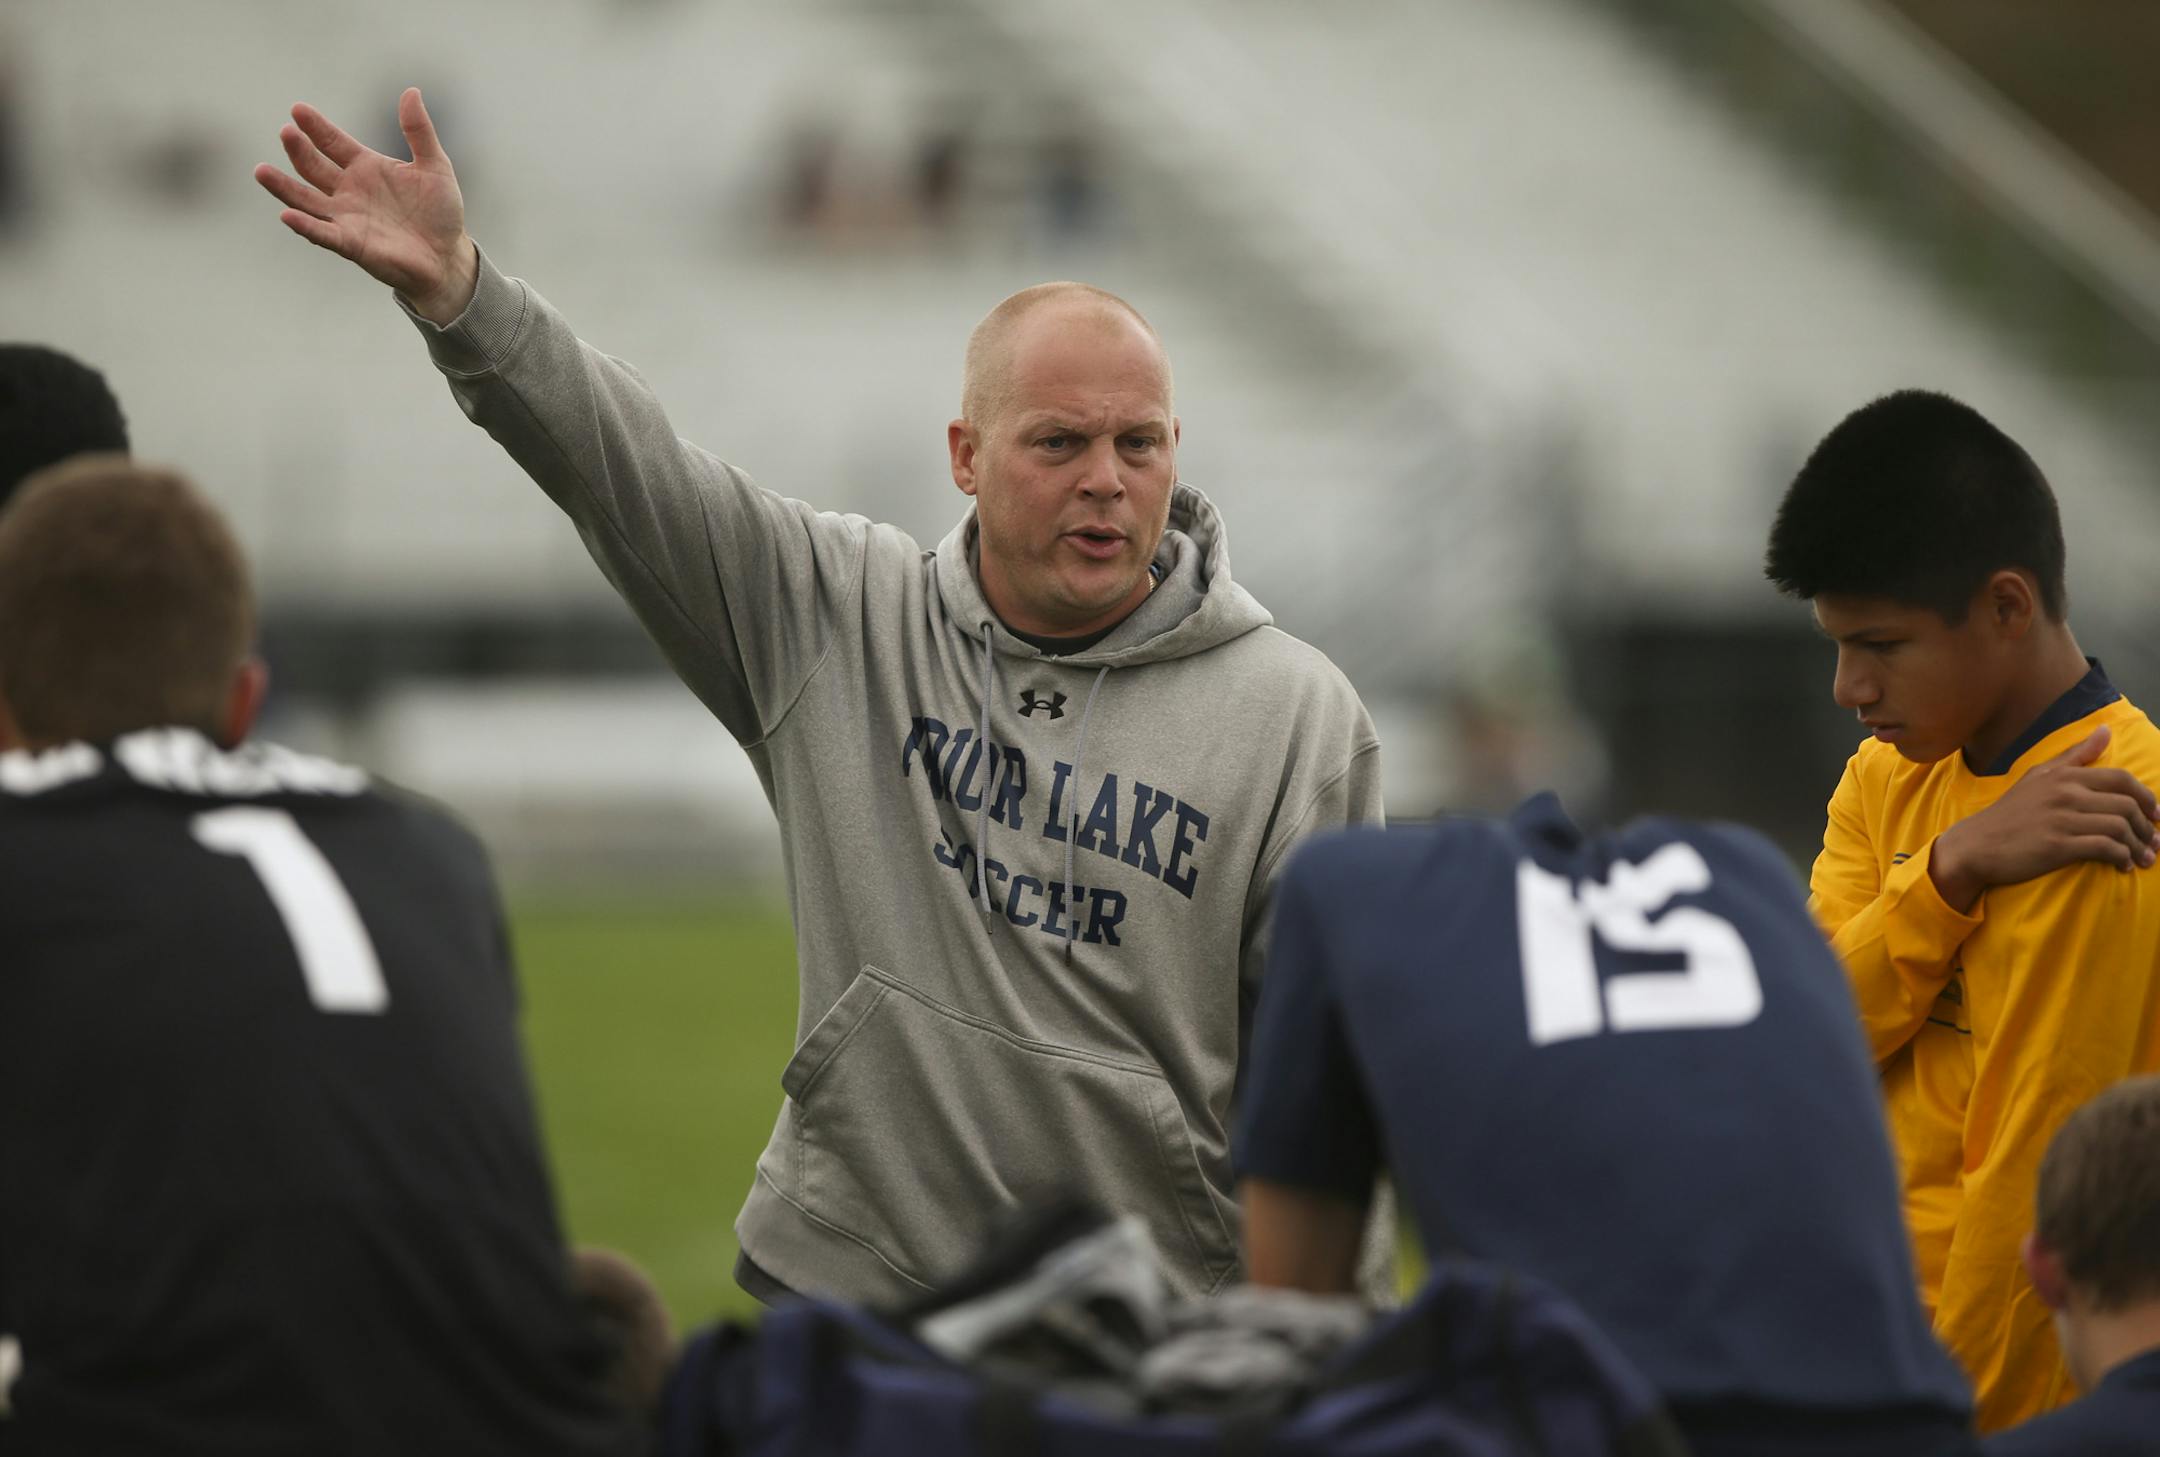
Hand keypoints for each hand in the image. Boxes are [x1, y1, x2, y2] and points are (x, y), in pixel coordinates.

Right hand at [253, 88, 476, 324]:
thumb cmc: (441, 212)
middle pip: (314, 166)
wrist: (448, 256)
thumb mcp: (434, 166)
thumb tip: (411, 91)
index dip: (316, 127)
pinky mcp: (351, 244)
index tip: (298, 109)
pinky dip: (304, 225)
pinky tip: (286, 214)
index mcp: (365, 167)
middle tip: (287, 132)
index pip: (332, 142)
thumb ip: (419, 131)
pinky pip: (322, 233)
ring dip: (283, 187)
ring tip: (260, 171)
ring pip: (306, 200)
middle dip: (298, 150)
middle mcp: (349, 190)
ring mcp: (346, 217)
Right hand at [1930, 726, 2159, 910]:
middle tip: (2153, 841)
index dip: (2147, 798)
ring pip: (2120, 827)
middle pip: (2126, 805)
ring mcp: (2062, 819)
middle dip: (2148, 826)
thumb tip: (2106, 730)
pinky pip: (2105, 848)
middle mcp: (2065, 793)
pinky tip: (2123, 865)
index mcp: (2064, 776)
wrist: (1977, 845)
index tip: (2155, 815)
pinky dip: (2121, 857)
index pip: (2121, 780)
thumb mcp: (2039, 776)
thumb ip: (2076, 755)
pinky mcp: (2059, 845)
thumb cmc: (2010, 812)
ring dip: (2139, 846)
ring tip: (2143, 858)